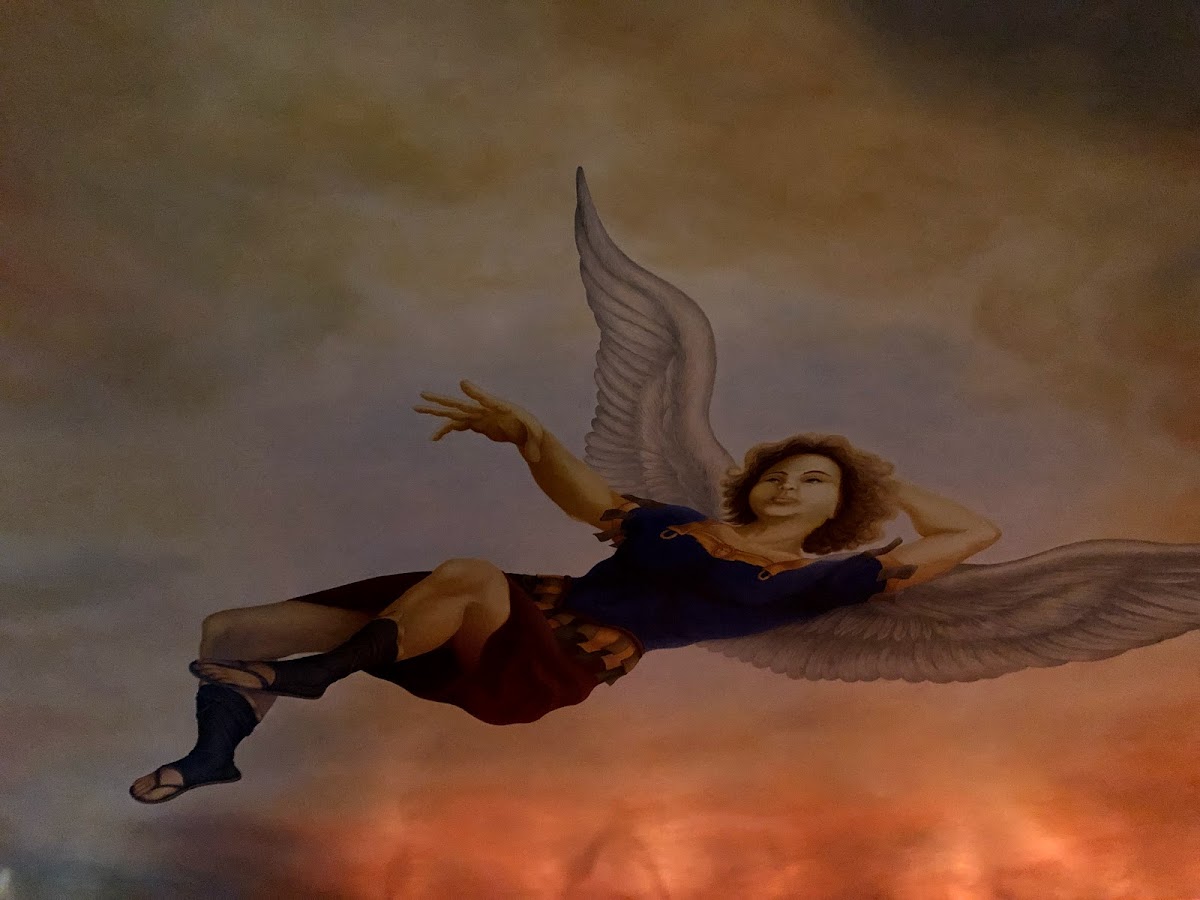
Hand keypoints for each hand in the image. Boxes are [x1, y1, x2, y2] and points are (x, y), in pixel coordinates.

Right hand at [413, 380, 546, 461]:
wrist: (529, 432)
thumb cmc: (534, 433)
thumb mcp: (536, 436)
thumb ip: (535, 445)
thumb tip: (535, 459)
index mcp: (499, 409)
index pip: (486, 400)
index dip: (475, 393)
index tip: (463, 384)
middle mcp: (485, 410)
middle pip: (460, 404)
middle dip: (441, 400)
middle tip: (423, 394)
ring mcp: (479, 416)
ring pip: (454, 413)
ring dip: (436, 411)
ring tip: (416, 408)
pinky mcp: (477, 424)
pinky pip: (457, 426)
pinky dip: (445, 430)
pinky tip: (434, 438)